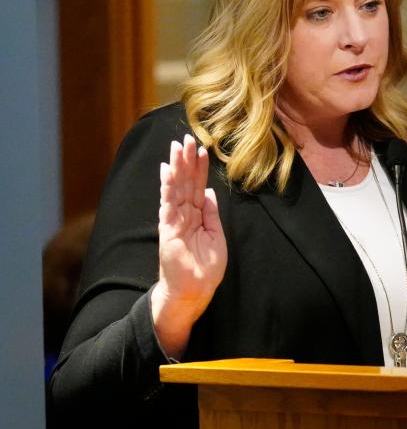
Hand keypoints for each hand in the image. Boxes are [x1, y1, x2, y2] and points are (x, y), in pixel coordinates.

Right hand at [152, 135, 226, 357]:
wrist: (194, 291)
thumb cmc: (205, 268)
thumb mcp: (216, 236)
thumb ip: (212, 214)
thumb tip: (211, 192)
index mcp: (198, 216)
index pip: (199, 187)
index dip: (200, 168)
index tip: (202, 148)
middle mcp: (185, 215)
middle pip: (186, 183)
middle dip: (187, 160)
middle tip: (187, 137)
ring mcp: (175, 221)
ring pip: (176, 188)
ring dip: (177, 167)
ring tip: (177, 146)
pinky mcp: (168, 230)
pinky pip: (168, 204)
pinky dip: (168, 187)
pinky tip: (167, 171)